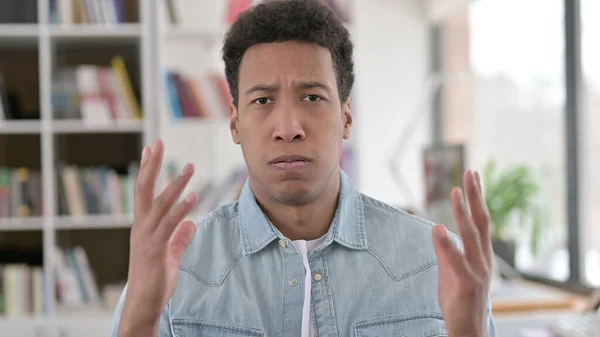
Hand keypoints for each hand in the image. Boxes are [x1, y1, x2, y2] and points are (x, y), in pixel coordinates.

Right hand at [119, 140, 197, 336]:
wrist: (144, 302)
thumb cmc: (155, 279)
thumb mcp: (170, 255)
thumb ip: (179, 238)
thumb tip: (191, 225)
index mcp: (143, 225)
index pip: (143, 191)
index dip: (147, 169)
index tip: (151, 148)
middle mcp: (141, 226)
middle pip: (144, 189)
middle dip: (152, 165)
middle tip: (159, 143)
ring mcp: (147, 237)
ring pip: (160, 203)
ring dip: (176, 184)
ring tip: (190, 167)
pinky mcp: (156, 248)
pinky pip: (169, 224)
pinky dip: (182, 209)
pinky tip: (194, 196)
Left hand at [432, 170, 491, 336]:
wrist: (468, 329)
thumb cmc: (460, 299)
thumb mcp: (450, 270)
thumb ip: (446, 251)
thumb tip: (438, 230)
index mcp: (481, 254)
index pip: (481, 220)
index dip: (477, 198)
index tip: (473, 175)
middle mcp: (483, 259)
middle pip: (481, 222)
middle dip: (476, 196)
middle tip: (470, 171)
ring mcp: (478, 270)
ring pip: (472, 236)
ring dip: (463, 212)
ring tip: (456, 192)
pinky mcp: (468, 283)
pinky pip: (457, 261)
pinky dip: (446, 244)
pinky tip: (438, 228)